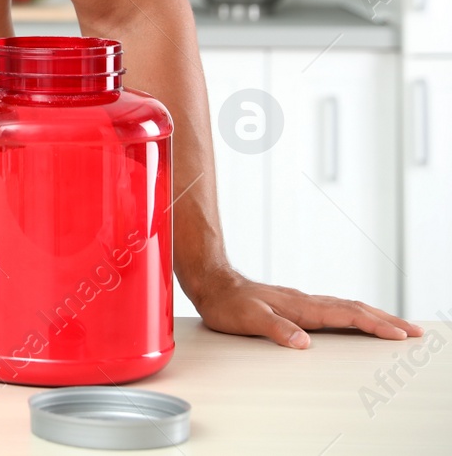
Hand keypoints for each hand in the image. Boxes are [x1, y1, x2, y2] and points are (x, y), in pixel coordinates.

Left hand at [187, 266, 424, 347]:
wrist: (213, 283)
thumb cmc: (228, 303)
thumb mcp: (248, 319)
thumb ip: (276, 329)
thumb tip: (303, 342)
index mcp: (302, 306)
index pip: (347, 315)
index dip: (376, 325)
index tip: (400, 335)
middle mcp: (307, 302)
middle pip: (356, 309)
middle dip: (387, 321)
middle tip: (414, 332)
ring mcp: (303, 302)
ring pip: (348, 307)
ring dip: (375, 317)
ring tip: (397, 328)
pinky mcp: (297, 305)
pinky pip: (335, 309)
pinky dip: (356, 315)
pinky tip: (358, 321)